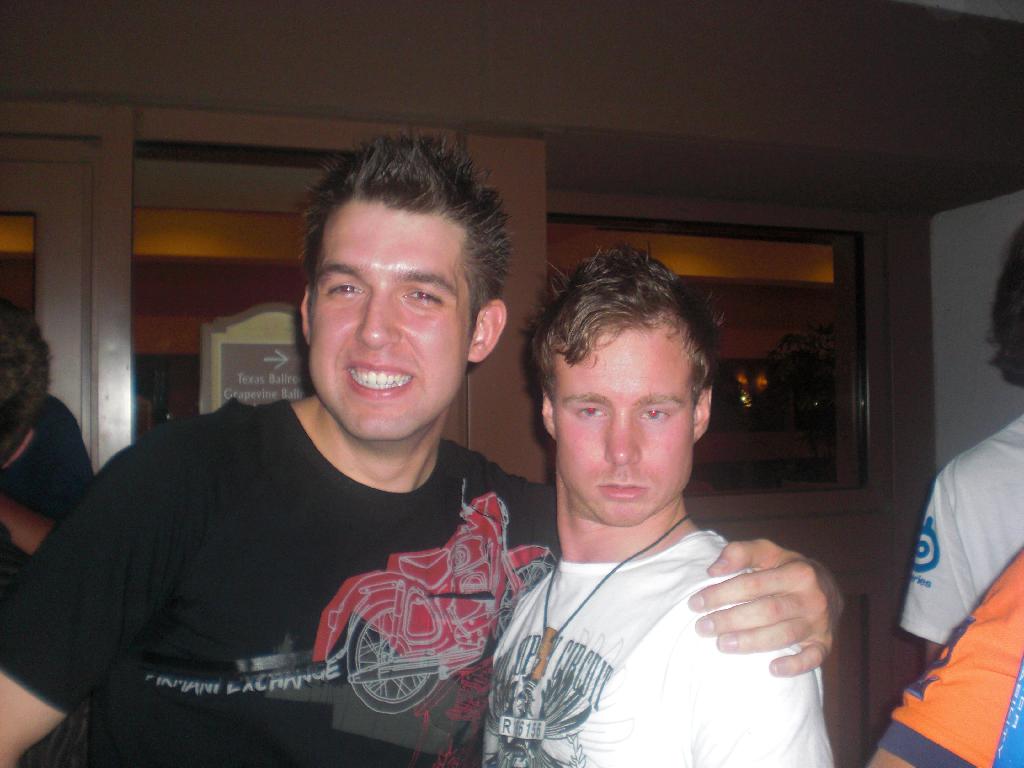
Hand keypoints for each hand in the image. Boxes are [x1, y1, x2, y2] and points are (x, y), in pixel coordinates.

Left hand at [687, 539, 841, 676]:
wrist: (826, 587)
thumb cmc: (786, 569)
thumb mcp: (767, 552)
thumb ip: (740, 553)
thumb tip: (714, 570)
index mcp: (797, 573)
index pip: (753, 584)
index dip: (722, 593)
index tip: (696, 603)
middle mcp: (812, 598)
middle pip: (767, 611)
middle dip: (731, 620)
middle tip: (702, 627)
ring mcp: (820, 623)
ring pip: (784, 635)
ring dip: (751, 642)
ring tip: (722, 645)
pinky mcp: (825, 644)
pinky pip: (814, 658)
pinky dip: (795, 666)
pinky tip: (772, 669)